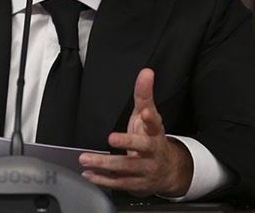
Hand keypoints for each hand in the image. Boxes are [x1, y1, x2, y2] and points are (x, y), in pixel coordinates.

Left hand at [79, 68, 192, 196]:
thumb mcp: (149, 116)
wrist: (168, 170)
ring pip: (126, 167)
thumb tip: (146, 72)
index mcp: (155, 133)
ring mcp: (146, 169)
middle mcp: (152, 151)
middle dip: (127, 142)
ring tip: (86, 159)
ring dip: (104, 163)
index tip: (145, 112)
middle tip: (111, 137)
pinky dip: (102, 179)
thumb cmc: (152, 139)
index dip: (151, 118)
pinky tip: (89, 174)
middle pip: (142, 147)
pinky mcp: (137, 183)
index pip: (156, 123)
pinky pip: (119, 182)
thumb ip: (144, 95)